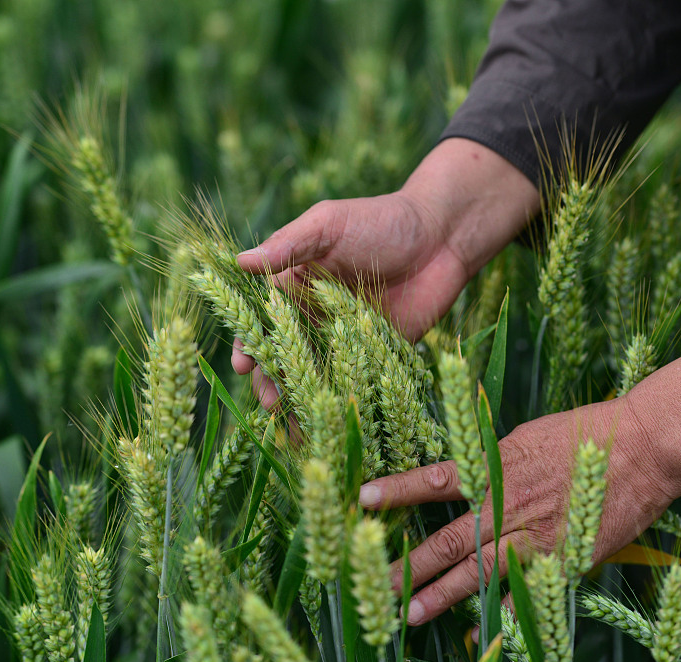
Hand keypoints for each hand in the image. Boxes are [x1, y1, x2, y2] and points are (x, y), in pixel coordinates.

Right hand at [233, 138, 539, 401]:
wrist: (441, 238)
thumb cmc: (380, 221)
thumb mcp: (328, 225)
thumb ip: (288, 245)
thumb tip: (239, 262)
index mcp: (294, 284)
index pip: (261, 319)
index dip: (249, 341)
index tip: (243, 362)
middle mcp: (313, 315)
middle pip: (283, 354)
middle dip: (271, 379)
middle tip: (269, 400)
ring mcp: (343, 338)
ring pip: (312, 374)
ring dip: (298, 396)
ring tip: (291, 415)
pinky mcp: (375, 355)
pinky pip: (352, 382)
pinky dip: (338, 402)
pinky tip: (327, 421)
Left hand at [357, 351, 680, 625]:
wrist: (643, 448)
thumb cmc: (584, 432)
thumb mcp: (525, 435)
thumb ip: (492, 459)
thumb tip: (463, 472)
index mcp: (495, 466)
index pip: (435, 480)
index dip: (397, 490)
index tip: (362, 498)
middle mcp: (508, 504)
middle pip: (450, 539)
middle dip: (410, 563)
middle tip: (376, 582)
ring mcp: (536, 536)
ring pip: (479, 571)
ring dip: (442, 595)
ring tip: (409, 613)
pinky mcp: (563, 558)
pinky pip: (525, 589)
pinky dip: (500, 610)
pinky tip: (479, 628)